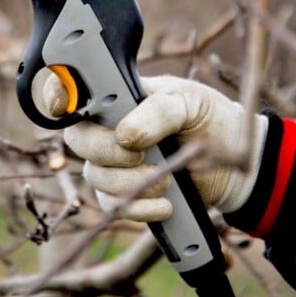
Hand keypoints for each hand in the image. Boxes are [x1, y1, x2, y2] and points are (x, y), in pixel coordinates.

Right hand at [44, 74, 266, 221]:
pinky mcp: (125, 194)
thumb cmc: (210, 119)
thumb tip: (125, 135)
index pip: (70, 89)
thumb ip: (158, 111)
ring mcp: (113, 162)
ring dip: (129, 182)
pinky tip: (166, 203)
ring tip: (166, 179)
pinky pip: (112, 206)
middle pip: (77, 139)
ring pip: (93, 176)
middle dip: (105, 150)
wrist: (239, 164)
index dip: (56, 95)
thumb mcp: (190, 102)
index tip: (63, 108)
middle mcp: (108, 126)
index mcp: (117, 93)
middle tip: (139, 153)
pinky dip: (138, 207)